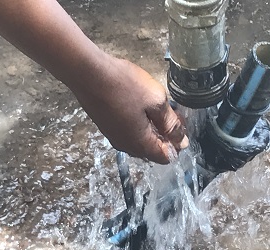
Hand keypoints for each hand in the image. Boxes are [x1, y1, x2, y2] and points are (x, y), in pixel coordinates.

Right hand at [71, 54, 187, 163]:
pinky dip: (139, 124)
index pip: (166, 157)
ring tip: (155, 106)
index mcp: (141, 145)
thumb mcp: (157, 101)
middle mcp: (126, 146)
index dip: (177, 142)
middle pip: (153, 150)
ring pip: (141, 140)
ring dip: (152, 128)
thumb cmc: (123, 85)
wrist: (87, 72)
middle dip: (166, 135)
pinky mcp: (106, 126)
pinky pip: (129, 132)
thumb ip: (171, 124)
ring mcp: (114, 137)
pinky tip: (139, 105)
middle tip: (170, 111)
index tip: (180, 122)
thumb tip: (181, 142)